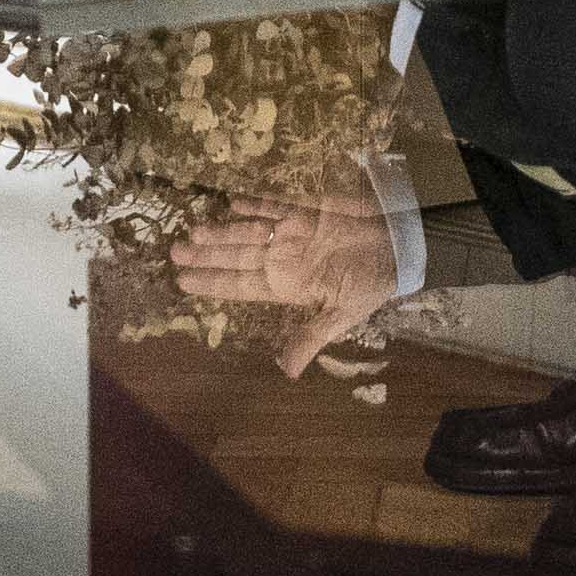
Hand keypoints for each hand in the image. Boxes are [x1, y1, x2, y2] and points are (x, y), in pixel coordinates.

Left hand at [168, 194, 402, 376]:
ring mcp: (292, 232)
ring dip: (222, 230)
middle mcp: (283, 258)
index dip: (212, 283)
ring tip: (194, 229)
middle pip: (236, 256)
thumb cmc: (371, 283)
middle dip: (206, 255)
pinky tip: (231, 202)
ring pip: (247, 231)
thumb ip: (310, 337)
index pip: (240, 285)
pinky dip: (254, 203)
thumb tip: (287, 373)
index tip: (182, 283)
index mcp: (287, 285)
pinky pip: (274, 205)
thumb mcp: (340, 315)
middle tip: (174, 252)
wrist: (400, 247)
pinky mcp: (306, 209)